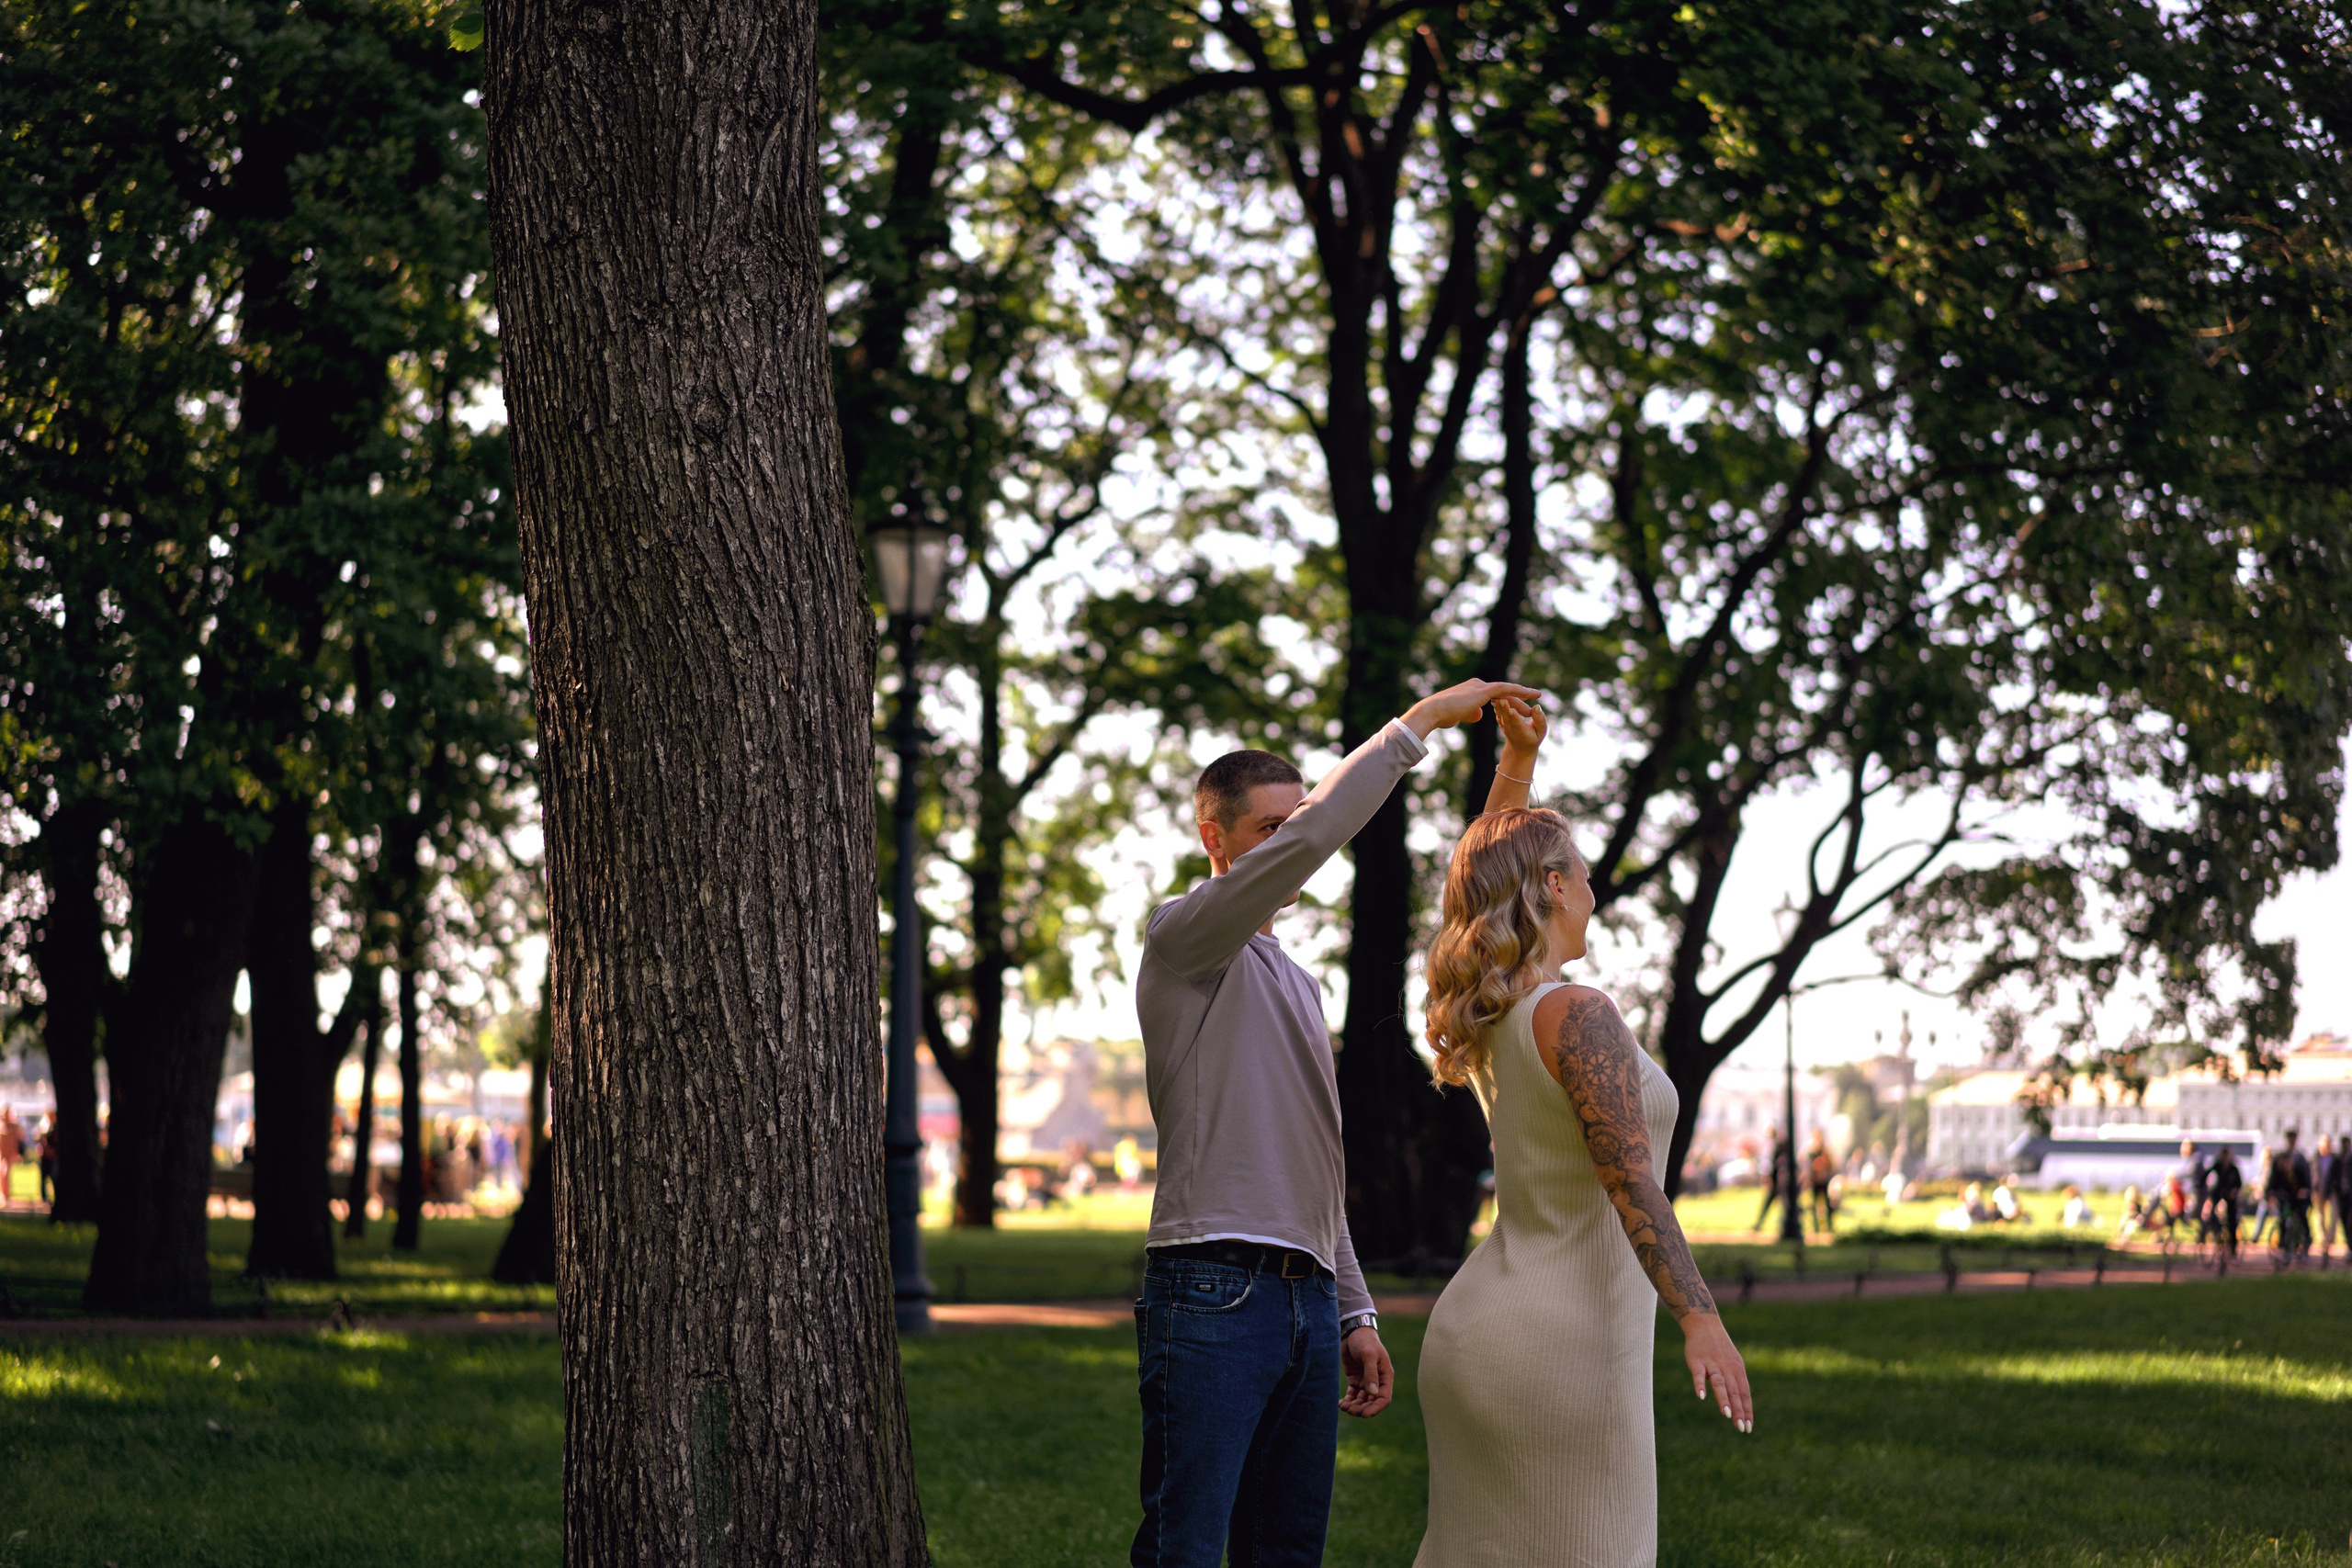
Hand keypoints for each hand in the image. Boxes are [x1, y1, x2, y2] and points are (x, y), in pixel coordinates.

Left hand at [1339, 1326, 1392, 1417]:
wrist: (1352, 1331)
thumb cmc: (1364, 1341)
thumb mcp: (1369, 1355)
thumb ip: (1371, 1374)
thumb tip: (1373, 1394)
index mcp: (1385, 1376)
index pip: (1384, 1398)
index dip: (1376, 1408)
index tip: (1364, 1414)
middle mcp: (1377, 1381)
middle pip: (1371, 1402)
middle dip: (1362, 1409)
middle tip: (1350, 1411)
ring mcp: (1365, 1381)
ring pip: (1362, 1401)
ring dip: (1354, 1406)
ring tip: (1344, 1407)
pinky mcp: (1355, 1379)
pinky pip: (1353, 1395)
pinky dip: (1348, 1401)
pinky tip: (1341, 1404)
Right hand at [1402, 678, 1543, 740]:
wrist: (1433, 711)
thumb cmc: (1441, 715)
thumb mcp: (1459, 715)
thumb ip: (1470, 713)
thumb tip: (1479, 714)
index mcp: (1472, 690)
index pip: (1494, 695)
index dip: (1507, 701)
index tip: (1517, 707)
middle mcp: (1477, 685)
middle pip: (1503, 693)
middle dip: (1518, 701)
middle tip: (1530, 710)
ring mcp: (1480, 686)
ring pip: (1506, 691)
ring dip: (1522, 699)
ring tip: (1534, 706)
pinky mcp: (1483, 691)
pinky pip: (1505, 689)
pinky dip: (1519, 691)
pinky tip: (1530, 694)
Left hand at [1493, 693, 1547, 754]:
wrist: (1519, 747)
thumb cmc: (1533, 737)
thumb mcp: (1541, 731)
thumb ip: (1540, 720)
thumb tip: (1537, 706)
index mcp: (1521, 732)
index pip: (1517, 724)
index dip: (1514, 717)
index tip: (1511, 709)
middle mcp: (1510, 729)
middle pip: (1506, 717)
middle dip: (1504, 708)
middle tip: (1502, 699)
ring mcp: (1503, 724)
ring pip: (1500, 713)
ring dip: (1498, 704)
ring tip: (1496, 695)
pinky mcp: (1500, 719)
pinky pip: (1498, 710)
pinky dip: (1497, 702)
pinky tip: (1496, 693)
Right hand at [1681, 1312, 1752, 1433]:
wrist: (1704, 1324)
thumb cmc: (1720, 1349)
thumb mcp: (1732, 1364)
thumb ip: (1734, 1383)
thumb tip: (1737, 1406)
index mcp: (1738, 1370)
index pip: (1745, 1393)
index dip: (1746, 1410)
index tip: (1748, 1427)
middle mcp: (1727, 1368)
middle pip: (1734, 1391)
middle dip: (1738, 1410)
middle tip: (1741, 1427)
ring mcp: (1712, 1364)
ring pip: (1719, 1384)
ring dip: (1723, 1399)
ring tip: (1727, 1415)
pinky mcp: (1696, 1361)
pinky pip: (1698, 1374)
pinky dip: (1700, 1385)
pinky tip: (1701, 1396)